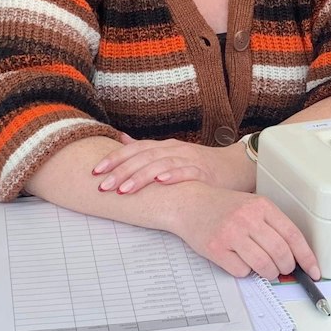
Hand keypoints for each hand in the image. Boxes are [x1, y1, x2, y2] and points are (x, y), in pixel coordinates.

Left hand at [92, 133, 251, 193]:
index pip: (134, 150)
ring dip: (141, 177)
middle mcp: (174, 150)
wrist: (235, 167)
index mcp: (163, 147)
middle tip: (103, 186)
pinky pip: (188, 172)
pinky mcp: (204, 172)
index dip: (114, 159)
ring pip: (161, 165)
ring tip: (124, 190)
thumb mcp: (171, 154)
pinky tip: (161, 182)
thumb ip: (146, 149)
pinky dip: (174, 175)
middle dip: (121, 172)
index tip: (95, 171)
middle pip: (143, 158)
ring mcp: (190, 159)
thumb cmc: (200, 164)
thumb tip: (120, 140)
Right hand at [169, 187, 318, 279]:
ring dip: (269, 273)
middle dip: (286, 267)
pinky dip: (245, 272)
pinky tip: (241, 262)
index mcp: (261, 206)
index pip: (293, 235)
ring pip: (263, 265)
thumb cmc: (222, 206)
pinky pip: (241, 271)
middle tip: (283, 269)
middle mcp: (247, 218)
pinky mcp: (216, 248)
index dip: (307, 256)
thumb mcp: (251, 206)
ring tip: (265, 269)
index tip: (314, 270)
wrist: (189, 203)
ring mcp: (231, 234)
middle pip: (281, 253)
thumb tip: (294, 254)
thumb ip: (272, 226)